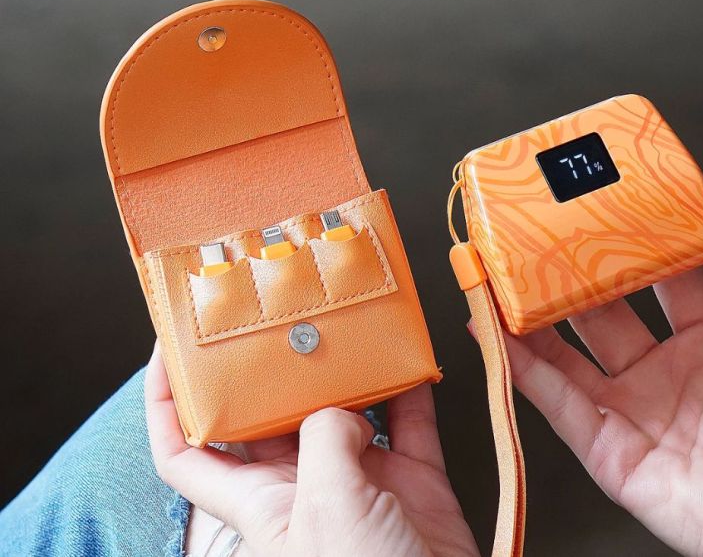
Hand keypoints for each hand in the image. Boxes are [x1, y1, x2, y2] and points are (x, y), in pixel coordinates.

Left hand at [145, 347, 478, 556]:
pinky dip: (411, 386)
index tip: (169, 351)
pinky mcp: (410, 479)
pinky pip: (409, 419)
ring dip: (347, 368)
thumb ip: (324, 442)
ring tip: (346, 326)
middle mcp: (303, 485)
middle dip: (272, 365)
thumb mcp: (326, 509)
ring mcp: (358, 479)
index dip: (167, 403)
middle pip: (272, 412)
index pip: (187, 451)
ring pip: (343, 406)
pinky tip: (410, 357)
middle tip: (281, 317)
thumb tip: (342, 407)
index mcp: (260, 502)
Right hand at [503, 169, 702, 555]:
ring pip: (567, 351)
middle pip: (601, 310)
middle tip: (538, 234)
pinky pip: (555, 400)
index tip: (603, 204)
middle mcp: (663, 369)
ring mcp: (632, 408)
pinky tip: (494, 333)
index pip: (658, 277)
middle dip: (569, 274)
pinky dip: (519, 367)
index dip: (631, 242)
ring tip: (499, 275)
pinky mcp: (607, 449)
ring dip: (531, 316)